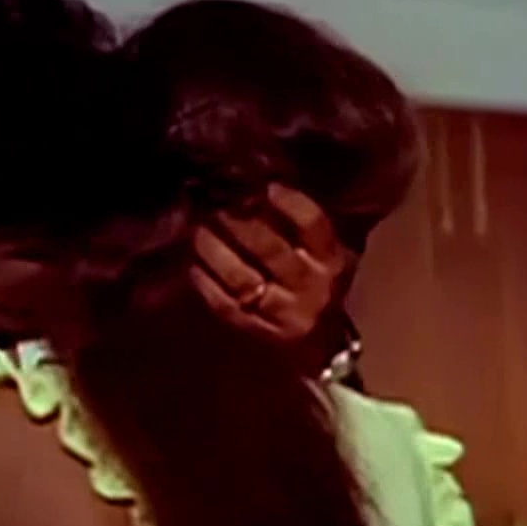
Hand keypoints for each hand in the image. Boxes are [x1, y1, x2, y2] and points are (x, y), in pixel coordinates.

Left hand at [190, 183, 352, 344]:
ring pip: (243, 279)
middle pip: (270, 250)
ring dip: (214, 251)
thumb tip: (257, 185)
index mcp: (332, 259)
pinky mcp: (261, 333)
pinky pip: (227, 305)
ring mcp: (286, 314)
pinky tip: (193, 264)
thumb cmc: (319, 280)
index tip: (263, 184)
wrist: (324, 341)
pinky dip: (206, 282)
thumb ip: (300, 222)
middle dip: (237, 223)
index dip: (286, 201)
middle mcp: (313, 288)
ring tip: (198, 229)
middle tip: (213, 203)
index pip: (310, 223)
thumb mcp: (324, 249)